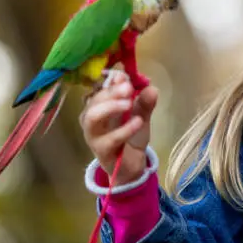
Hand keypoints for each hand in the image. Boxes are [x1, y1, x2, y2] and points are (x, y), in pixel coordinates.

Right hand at [80, 70, 157, 185]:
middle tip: (129, 88)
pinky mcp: (101, 150)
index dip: (112, 79)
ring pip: (93, 116)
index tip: (126, 76)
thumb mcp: (141, 116)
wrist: (131, 166)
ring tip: (129, 103)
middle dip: (112, 91)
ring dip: (110, 106)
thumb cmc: (131, 137)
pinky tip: (138, 122)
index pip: (100, 87)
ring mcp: (93, 134)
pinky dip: (124, 129)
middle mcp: (91, 117)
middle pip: (94, 99)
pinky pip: (110, 138)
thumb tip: (151, 87)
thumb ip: (144, 102)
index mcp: (99, 105)